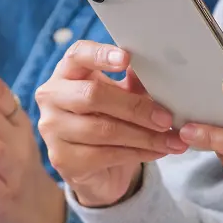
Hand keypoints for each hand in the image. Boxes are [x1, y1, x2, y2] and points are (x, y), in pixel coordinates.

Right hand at [35, 40, 187, 207]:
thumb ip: (135, 83)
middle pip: (92, 95)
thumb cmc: (109, 120)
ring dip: (143, 136)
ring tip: (171, 139)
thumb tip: (159, 73)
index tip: (126, 59)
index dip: (100, 55)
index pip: (78, 55)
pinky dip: (137, 153)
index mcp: (67, 72)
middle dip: (135, 107)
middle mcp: (51, 96)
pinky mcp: (62, 158)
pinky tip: (157, 151)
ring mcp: (52, 129)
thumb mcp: (123, 96)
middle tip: (166, 118)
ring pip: (102, 129)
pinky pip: (104, 154)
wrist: (96, 166)